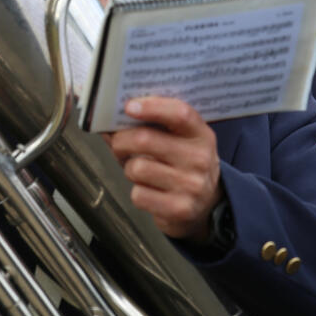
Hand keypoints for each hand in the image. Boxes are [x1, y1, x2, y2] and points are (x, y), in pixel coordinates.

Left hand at [102, 97, 222, 241]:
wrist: (207, 206)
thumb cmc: (183, 166)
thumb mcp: (179, 141)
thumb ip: (150, 126)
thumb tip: (108, 122)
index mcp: (201, 135)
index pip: (179, 113)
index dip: (152, 107)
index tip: (129, 107)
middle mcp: (199, 159)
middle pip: (145, 139)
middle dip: (121, 141)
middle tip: (119, 143)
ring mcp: (191, 185)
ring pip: (137, 168)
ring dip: (130, 169)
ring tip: (140, 170)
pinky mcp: (179, 209)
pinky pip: (138, 195)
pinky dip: (137, 193)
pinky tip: (150, 191)